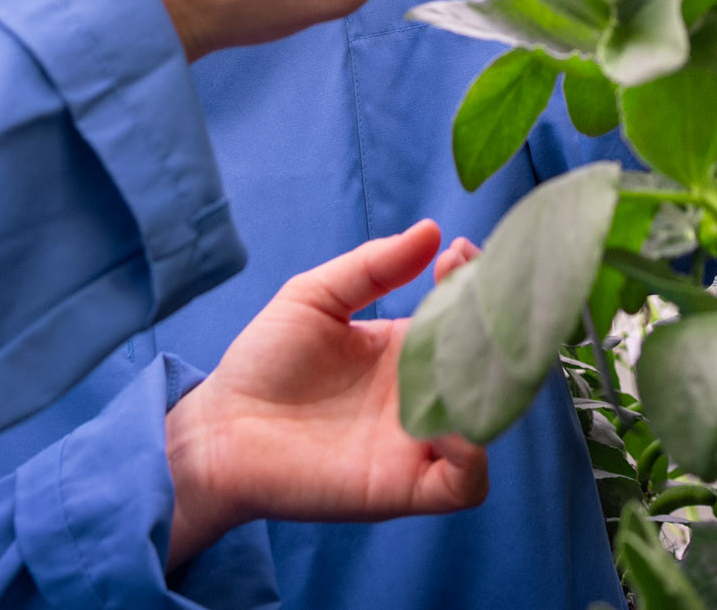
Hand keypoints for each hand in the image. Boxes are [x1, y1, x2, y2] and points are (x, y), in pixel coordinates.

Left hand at [164, 222, 490, 568]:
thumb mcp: (316, 297)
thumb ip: (372, 266)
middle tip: (478, 298)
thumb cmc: (263, 363)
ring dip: (492, 389)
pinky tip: (447, 419)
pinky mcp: (405, 487)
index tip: (458, 254)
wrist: (220, 430)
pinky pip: (466, 482)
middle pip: (490, 367)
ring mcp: (418, 442)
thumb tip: (433, 229)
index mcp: (406, 348)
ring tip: (467, 354)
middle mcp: (422, 394)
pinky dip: (471, 454)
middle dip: (496, 329)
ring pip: (489, 423)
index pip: (467, 315)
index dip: (474, 283)